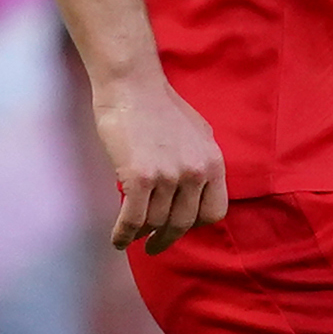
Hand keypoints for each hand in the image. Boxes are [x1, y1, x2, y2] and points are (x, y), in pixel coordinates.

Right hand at [90, 71, 228, 251]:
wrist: (132, 86)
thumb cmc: (160, 106)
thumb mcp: (199, 134)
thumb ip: (201, 162)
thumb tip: (198, 187)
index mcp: (213, 163)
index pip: (214, 212)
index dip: (195, 225)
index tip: (181, 229)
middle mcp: (196, 173)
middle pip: (183, 222)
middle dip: (167, 239)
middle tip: (155, 247)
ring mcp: (169, 176)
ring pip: (156, 222)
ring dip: (141, 236)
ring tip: (132, 239)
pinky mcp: (140, 178)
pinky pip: (133, 219)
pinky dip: (123, 234)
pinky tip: (117, 240)